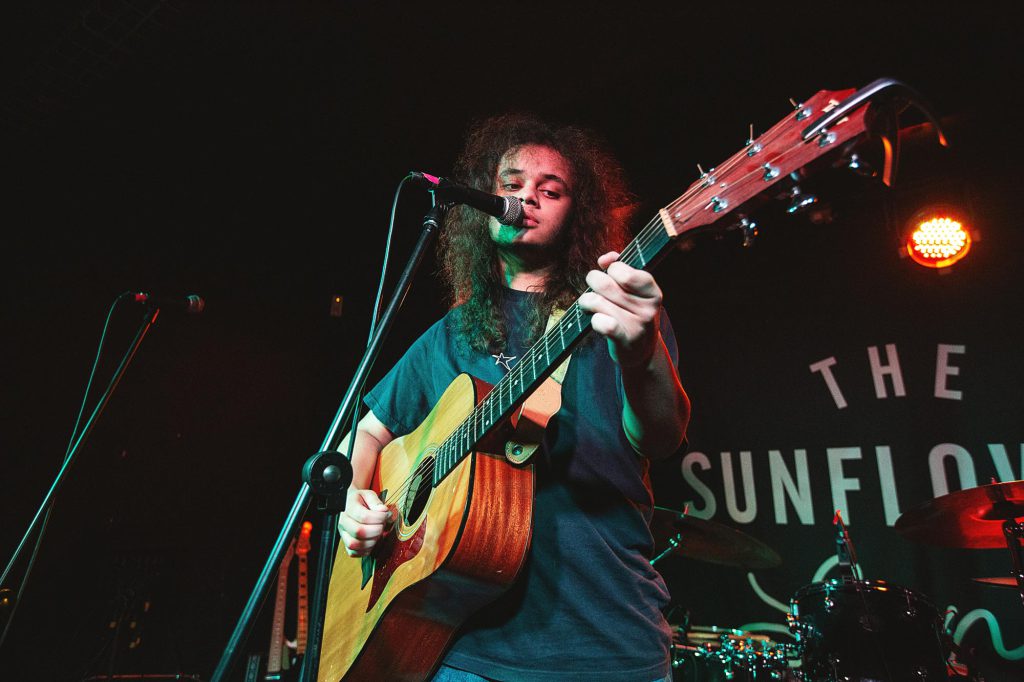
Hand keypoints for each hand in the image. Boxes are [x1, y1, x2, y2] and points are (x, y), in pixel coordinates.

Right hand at [337, 488, 392, 557]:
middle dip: (376, 530)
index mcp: (349, 507)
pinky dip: (366, 550)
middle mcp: (343, 522)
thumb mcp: (368, 494)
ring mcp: (343, 534)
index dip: (379, 518)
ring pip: (355, 544)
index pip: (364, 516)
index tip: (386, 515)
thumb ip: (376, 502)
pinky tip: (372, 541)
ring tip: (377, 533)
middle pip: (359, 531)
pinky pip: (354, 553)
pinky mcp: (346, 544)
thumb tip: (383, 510)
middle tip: (382, 525)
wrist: (351, 504)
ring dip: (372, 541)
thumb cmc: (361, 500)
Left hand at [579, 251, 662, 367]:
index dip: (612, 269)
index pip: (624, 271)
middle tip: (594, 289)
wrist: (641, 351)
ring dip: (587, 302)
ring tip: (590, 306)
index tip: (610, 275)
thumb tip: (605, 259)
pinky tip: (596, 320)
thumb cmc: (632, 314)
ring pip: (597, 302)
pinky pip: (602, 323)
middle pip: (605, 284)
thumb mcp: (634, 291)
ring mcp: (638, 326)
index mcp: (653, 292)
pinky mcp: (624, 340)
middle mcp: (648, 309)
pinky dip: (593, 319)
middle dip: (593, 282)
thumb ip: (620, 268)